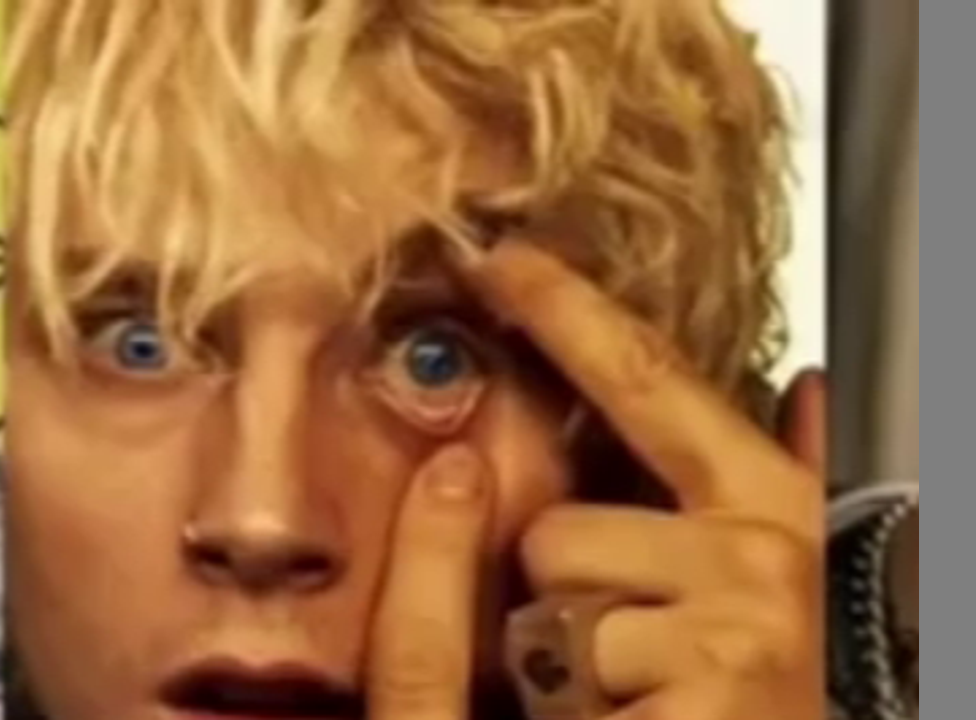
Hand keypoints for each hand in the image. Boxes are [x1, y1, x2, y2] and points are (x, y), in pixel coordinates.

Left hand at [367, 242, 823, 718]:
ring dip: (569, 666)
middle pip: (558, 524)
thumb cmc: (755, 697)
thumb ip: (776, 486)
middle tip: (639, 662)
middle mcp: (766, 561)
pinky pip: (560, 671)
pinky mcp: (706, 690)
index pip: (653, 383)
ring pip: (546, 602)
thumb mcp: (764, 595)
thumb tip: (806, 389)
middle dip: (567, 598)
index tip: (500, 257)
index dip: (571, 312)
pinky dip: (584, 715)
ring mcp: (736, 629)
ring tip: (644, 708)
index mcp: (774, 522)